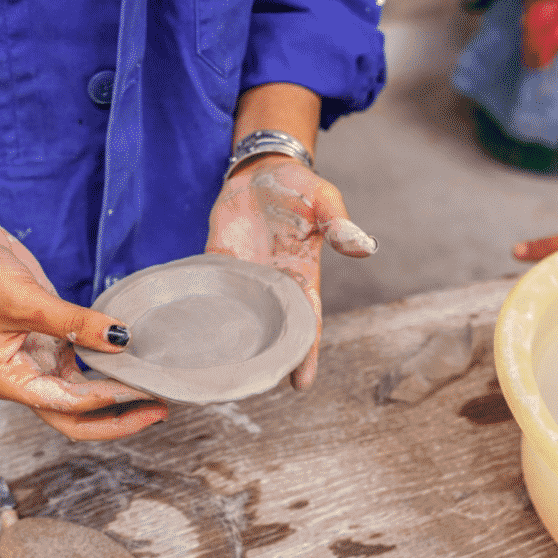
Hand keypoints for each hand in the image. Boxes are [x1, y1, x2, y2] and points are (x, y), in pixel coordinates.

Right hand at [0, 195, 166, 439]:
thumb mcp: (27, 299)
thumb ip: (75, 322)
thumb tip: (122, 339)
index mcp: (8, 381)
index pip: (67, 405)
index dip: (108, 400)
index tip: (144, 388)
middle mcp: (22, 378)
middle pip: (76, 416)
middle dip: (117, 418)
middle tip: (159, 409)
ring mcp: (35, 359)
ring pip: (81, 394)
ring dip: (116, 396)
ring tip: (155, 391)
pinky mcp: (46, 338)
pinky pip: (81, 363)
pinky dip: (106, 366)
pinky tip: (133, 360)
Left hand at [205, 156, 376, 389]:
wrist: (262, 169)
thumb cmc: (300, 188)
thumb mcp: (324, 200)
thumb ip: (339, 225)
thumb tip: (365, 247)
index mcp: (302, 275)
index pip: (306, 322)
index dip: (304, 353)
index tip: (301, 384)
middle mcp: (271, 282)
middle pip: (270, 330)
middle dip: (265, 359)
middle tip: (252, 388)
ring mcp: (243, 273)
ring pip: (237, 316)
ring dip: (231, 341)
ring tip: (219, 373)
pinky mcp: (217, 258)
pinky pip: (209, 288)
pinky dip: (203, 308)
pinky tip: (192, 333)